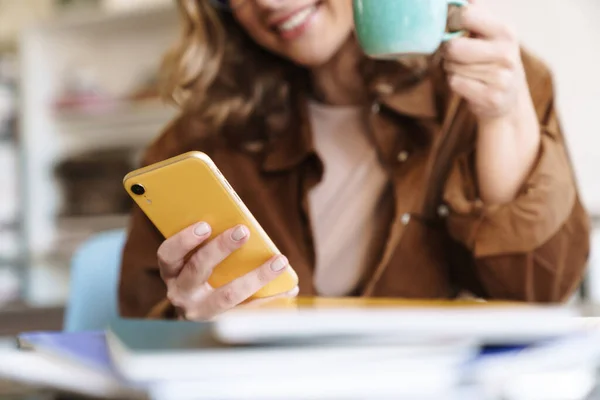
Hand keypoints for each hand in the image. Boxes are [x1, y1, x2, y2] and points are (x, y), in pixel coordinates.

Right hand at [157, 222, 297, 319]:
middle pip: (197, 269)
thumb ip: (206, 248)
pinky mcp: (223, 325)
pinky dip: (272, 299)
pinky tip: (290, 287)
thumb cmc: (201, 281)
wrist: (193, 334)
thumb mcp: (192, 265)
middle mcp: (182, 295)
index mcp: (172, 273)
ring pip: (228, 295)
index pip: (168, 255)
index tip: (205, 225)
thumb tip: (241, 227)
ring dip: (257, 276)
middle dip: (221, 248)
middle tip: (244, 231)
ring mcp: (201, 313)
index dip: (184, 240)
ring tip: (280, 261)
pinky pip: (249, 312)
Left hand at [442, 0, 540, 203]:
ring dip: (452, 69)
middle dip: (447, 51)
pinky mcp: (491, 97)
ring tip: (467, 71)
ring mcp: (501, 77)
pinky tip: (468, 84)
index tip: (452, 28)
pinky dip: (455, 83)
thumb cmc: (490, 61)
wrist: (507, 100)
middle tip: (455, 55)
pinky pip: (455, 83)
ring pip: (452, 66)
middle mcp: (507, 53)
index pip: (467, 14)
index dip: (451, 21)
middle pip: (453, 46)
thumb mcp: (490, 34)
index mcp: (505, 31)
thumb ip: (475, 14)